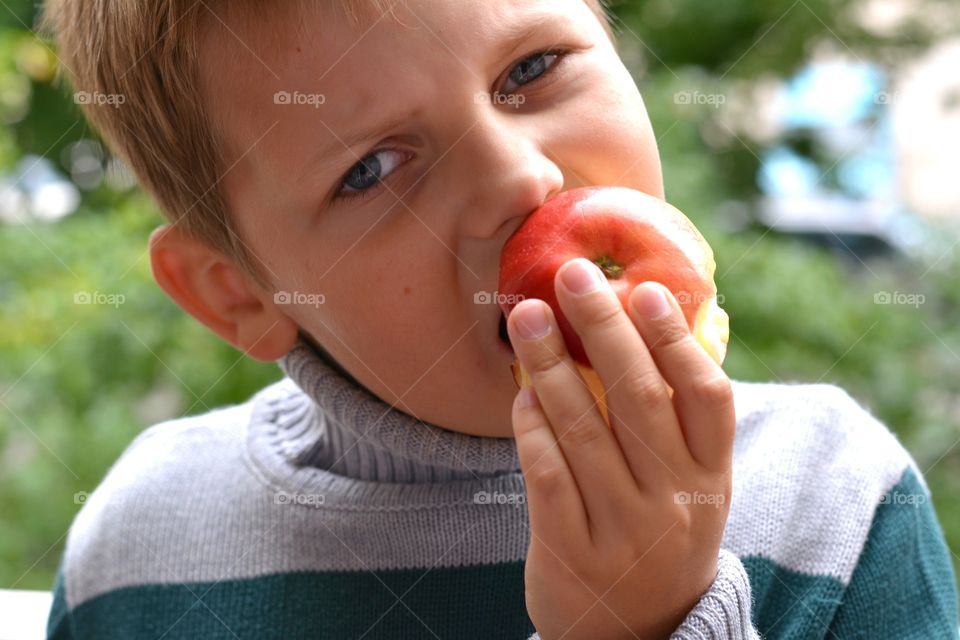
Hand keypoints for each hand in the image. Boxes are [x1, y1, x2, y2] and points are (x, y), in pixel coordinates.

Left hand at [507, 258, 734, 639]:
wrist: (639, 635)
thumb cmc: (662, 536)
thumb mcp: (692, 489)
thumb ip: (678, 426)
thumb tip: (649, 330)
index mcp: (711, 477)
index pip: (707, 396)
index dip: (675, 339)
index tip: (643, 289)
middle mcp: (674, 502)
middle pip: (638, 398)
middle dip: (601, 327)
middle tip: (571, 275)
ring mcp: (623, 529)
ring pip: (582, 429)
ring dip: (549, 365)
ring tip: (526, 316)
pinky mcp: (572, 551)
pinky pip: (546, 474)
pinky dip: (530, 427)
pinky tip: (520, 393)